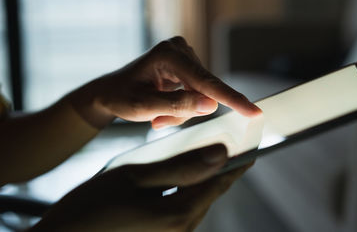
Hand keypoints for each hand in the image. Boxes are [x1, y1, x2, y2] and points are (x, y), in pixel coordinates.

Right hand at [30, 144, 252, 231]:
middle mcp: (181, 230)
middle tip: (230, 145)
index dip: (238, 163)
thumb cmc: (92, 206)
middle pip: (210, 193)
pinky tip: (182, 176)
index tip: (252, 147)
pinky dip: (188, 189)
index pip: (219, 183)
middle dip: (221, 169)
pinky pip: (183, 208)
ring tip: (207, 155)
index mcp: (179, 214)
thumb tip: (218, 154)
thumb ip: (181, 167)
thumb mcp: (135, 176)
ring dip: (203, 179)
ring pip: (197, 200)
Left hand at [70, 36, 260, 128]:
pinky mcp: (187, 65)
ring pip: (201, 95)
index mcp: (168, 54)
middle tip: (159, 121)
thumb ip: (178, 107)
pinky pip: (196, 92)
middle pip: (203, 91)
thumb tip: (212, 106)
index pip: (206, 82)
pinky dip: (183, 106)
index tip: (254, 112)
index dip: (232, 99)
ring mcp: (184, 56)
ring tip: (158, 115)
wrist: (109, 92)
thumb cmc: (121, 98)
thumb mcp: (144, 107)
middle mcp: (180, 49)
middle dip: (186, 111)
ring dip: (183, 111)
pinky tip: (163, 108)